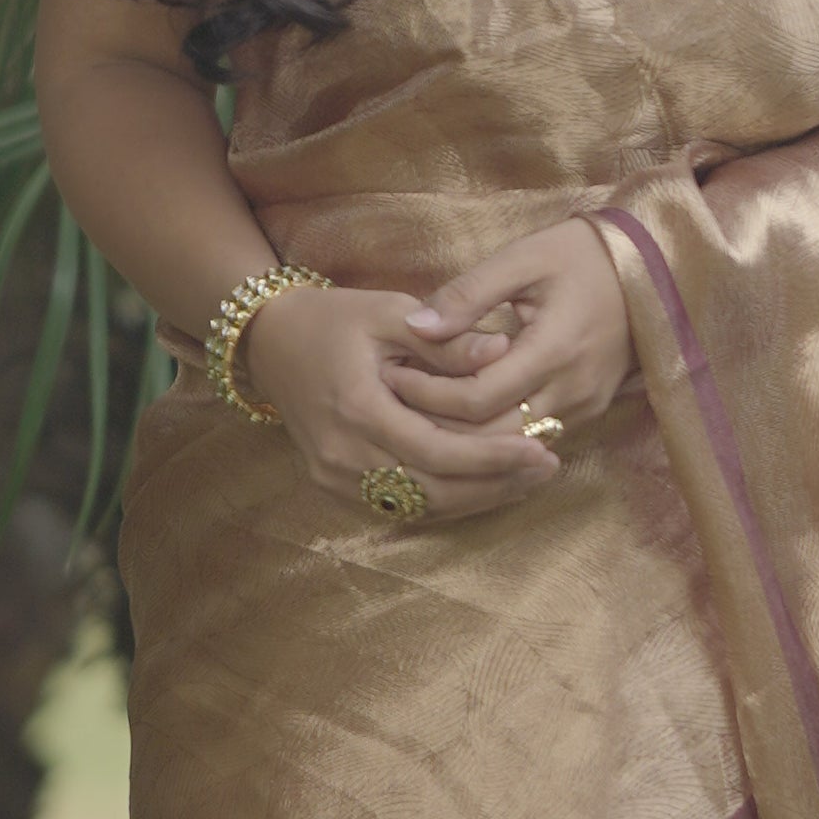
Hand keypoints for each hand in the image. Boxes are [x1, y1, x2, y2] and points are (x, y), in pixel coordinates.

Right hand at [232, 271, 570, 522]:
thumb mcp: (389, 313)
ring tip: (529, 479)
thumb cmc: (334, 319)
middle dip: (496, 484)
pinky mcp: (335, 485)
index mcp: (356, 408)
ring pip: (420, 506)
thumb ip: (445, 340)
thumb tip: (503, 350)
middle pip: (433, 490)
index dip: (492, 458)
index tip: (541, 449)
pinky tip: (487, 484)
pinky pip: (400, 504)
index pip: (436, 450)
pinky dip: (447, 498)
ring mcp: (334, 476)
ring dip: (478, 497)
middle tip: (548, 467)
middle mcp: (342, 454)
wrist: (270, 343)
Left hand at [407, 215, 635, 441]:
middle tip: (394, 407)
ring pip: (511, 448)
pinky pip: (532, 440)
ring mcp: (585, 407)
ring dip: (465, 440)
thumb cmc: (583, 254)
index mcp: (555, 348)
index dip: (428, 394)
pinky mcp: (590, 412)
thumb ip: (469, 294)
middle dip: (439, 427)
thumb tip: (415, 325)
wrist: (655, 266)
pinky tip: (459, 419)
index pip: (478, 398)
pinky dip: (493, 437)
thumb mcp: (524, 258)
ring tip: (418, 415)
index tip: (391, 375)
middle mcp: (573, 389)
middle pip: (491, 437)